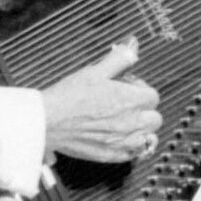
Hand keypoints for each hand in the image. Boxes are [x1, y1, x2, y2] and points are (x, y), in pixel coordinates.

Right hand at [40, 38, 161, 162]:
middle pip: (154, 118)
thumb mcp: (96, 71)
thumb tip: (133, 45)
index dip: (140, 90)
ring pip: (148, 138)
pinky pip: (132, 154)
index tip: (126, 88)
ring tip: (122, 122)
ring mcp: (122, 142)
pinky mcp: (110, 155)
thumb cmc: (69, 96)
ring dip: (140, 130)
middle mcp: (131, 123)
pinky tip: (116, 138)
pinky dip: (129, 147)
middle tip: (125, 105)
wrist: (46, 121)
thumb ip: (119, 58)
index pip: (153, 96)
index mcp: (132, 100)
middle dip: (143, 110)